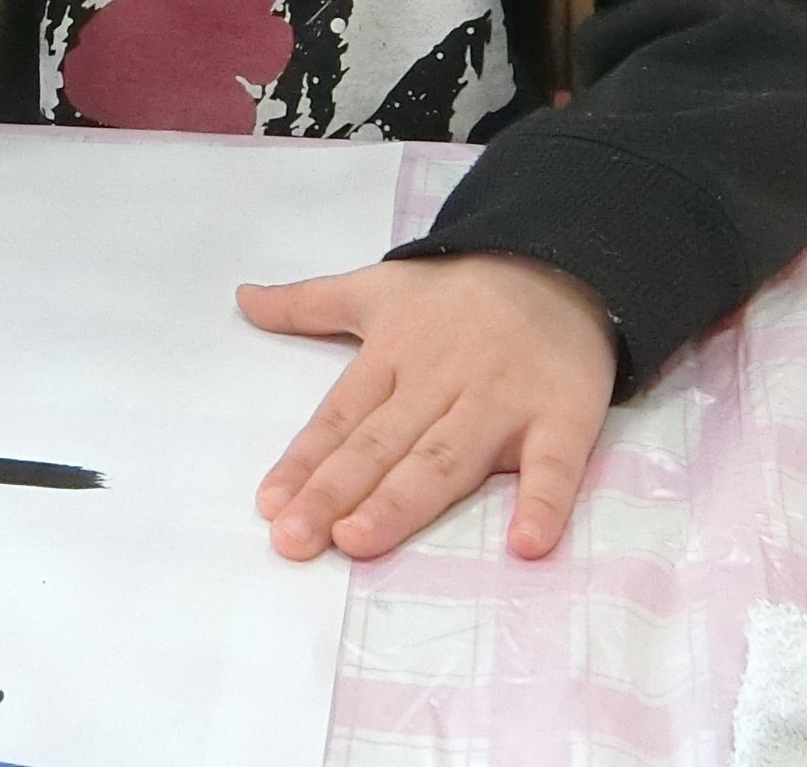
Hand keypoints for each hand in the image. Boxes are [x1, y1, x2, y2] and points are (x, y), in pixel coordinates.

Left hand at [240, 254, 616, 561]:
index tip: (269, 507)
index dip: (303, 464)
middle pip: (379, 446)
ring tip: (358, 541)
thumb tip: (242, 300)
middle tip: (294, 540)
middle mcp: (439, 384)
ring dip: (402, 502)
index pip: (338, 419)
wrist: (559, 262)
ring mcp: (501, 402)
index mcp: (391, 358)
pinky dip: (543, 502)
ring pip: (445, 460)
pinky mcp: (564, 416)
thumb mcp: (377, 287)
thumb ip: (307, 304)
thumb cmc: (458, 291)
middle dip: (334, 493)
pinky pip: (555, 465)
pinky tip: (526, 544)